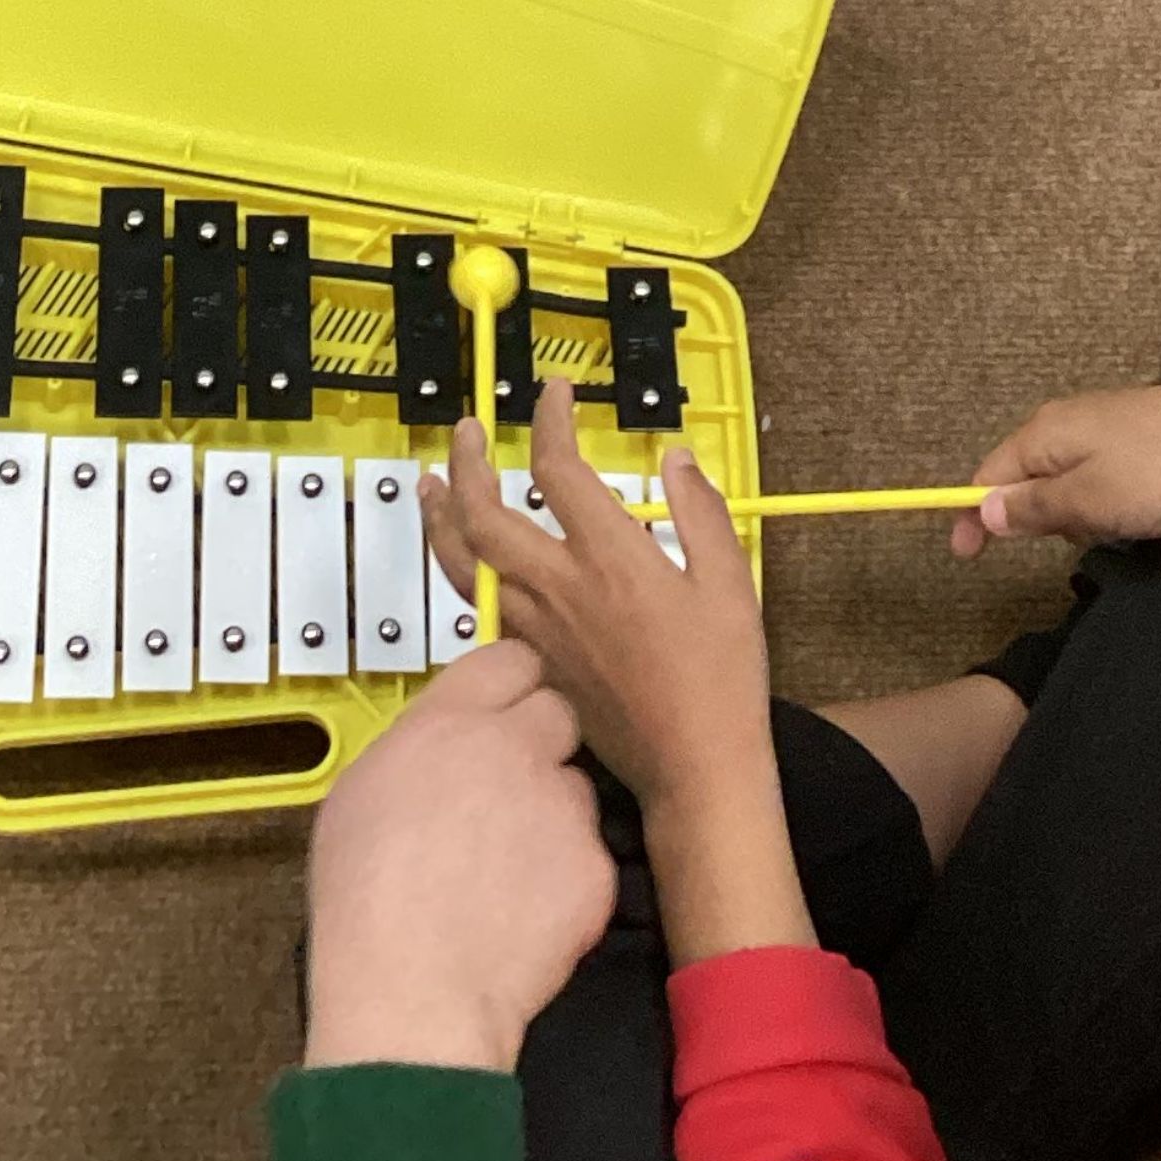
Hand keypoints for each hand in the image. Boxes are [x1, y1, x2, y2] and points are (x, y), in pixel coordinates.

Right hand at [303, 639, 614, 1073]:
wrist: (413, 990)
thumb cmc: (367, 902)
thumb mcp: (360, 791)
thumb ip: (417, 746)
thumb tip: (443, 742)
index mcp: (448, 720)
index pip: (510, 657)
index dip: (509, 686)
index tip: (503, 709)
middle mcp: (513, 747)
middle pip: (557, 712)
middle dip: (539, 744)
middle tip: (509, 792)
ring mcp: (561, 806)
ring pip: (575, 788)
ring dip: (553, 815)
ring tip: (506, 871)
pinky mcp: (595, 867)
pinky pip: (589, 856)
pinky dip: (567, 880)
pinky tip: (524, 912)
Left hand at [425, 383, 770, 822]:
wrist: (694, 767)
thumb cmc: (719, 678)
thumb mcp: (730, 582)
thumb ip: (700, 511)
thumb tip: (677, 458)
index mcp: (608, 556)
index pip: (557, 467)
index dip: (550, 418)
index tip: (555, 393)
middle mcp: (558, 587)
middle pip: (484, 511)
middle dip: (468, 461)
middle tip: (468, 430)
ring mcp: (536, 629)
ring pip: (462, 563)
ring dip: (441, 515)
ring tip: (431, 484)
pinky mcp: (531, 663)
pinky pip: (477, 606)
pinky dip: (459, 570)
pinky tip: (464, 561)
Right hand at [949, 383, 1160, 562]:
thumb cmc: (1159, 474)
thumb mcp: (1087, 501)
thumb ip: (1033, 507)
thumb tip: (984, 508)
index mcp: (1047, 429)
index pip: (990, 473)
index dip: (973, 514)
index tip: (963, 555)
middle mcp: (1073, 415)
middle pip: (1033, 475)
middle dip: (1046, 517)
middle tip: (1085, 538)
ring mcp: (1114, 420)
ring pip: (1076, 478)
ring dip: (1089, 512)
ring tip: (1130, 525)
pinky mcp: (1151, 430)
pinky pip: (1113, 474)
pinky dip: (1121, 500)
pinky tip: (1155, 511)